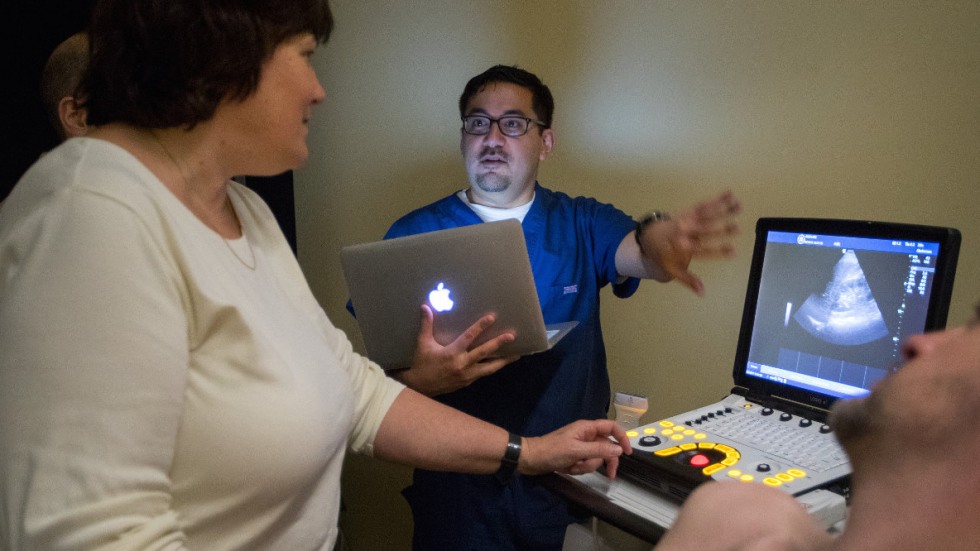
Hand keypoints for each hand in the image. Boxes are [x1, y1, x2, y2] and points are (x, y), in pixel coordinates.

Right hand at [396, 304, 518, 395]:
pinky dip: (493, 368)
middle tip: (512, 336)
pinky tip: (501, 364)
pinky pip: (483, 373)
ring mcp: (467, 375)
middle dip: (498, 343)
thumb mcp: (422, 344)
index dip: (480, 326)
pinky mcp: (468, 382)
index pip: (469, 337)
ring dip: (503, 361)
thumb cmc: (422, 363)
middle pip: (484, 352)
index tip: (492, 318)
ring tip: (516, 355)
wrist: (419, 387)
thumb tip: (425, 306)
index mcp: (451, 353)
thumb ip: (426, 325)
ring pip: (489, 367)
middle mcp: (462, 364)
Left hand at [519, 419, 632, 477]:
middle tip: (610, 475)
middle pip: (606, 447)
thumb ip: (599, 449)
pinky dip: (579, 468)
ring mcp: (580, 446)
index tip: (628, 453)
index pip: (611, 427)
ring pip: (595, 458)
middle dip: (604, 461)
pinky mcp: (574, 456)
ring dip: (586, 466)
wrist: (530, 459)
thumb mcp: (577, 450)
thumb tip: (618, 449)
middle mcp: (586, 435)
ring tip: (573, 465)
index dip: (622, 438)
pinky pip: (585, 464)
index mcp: (587, 428)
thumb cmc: (552, 451)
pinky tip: (568, 468)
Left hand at [642, 190, 740, 295]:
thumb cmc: (663, 255)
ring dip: (723, 209)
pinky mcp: (689, 211)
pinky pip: (703, 204)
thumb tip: (703, 293)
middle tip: (738, 229)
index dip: (718, 251)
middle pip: (704, 230)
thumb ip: (688, 280)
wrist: (649, 236)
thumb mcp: (671, 270)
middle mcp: (684, 232)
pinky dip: (716, 199)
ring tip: (739, 205)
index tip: (734, 251)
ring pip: (706, 213)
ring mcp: (687, 219)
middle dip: (721, 230)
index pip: (702, 250)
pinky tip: (729, 194)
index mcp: (681, 247)